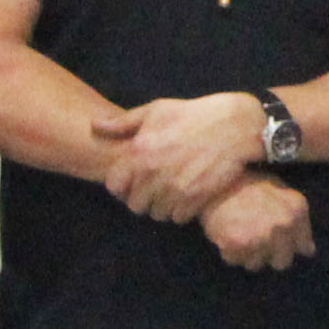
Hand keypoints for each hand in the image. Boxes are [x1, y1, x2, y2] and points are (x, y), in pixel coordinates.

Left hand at [96, 92, 271, 222]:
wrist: (233, 126)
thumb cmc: (192, 115)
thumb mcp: (155, 110)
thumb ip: (123, 123)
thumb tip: (94, 126)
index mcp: (139, 152)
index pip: (115, 186)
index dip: (122, 186)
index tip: (133, 182)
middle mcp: (153, 173)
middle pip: (135, 205)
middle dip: (142, 199)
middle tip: (154, 190)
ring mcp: (174, 188)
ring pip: (156, 214)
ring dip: (161, 207)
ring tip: (171, 194)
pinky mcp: (195, 199)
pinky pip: (177, 218)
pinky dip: (180, 211)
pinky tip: (186, 197)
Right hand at [201, 172, 316, 270]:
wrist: (216, 179)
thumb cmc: (249, 184)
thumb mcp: (282, 192)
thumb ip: (298, 220)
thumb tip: (309, 250)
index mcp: (295, 211)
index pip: (302, 248)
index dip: (291, 246)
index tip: (280, 241)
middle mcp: (281, 226)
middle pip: (281, 263)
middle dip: (270, 255)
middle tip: (257, 239)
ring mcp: (258, 237)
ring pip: (256, 265)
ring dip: (248, 255)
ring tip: (240, 233)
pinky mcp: (235, 244)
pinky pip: (233, 260)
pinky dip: (229, 251)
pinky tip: (227, 234)